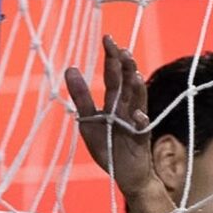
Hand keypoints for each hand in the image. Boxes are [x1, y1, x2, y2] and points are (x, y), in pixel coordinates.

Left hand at [65, 35, 156, 198]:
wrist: (127, 175)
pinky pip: (142, 127)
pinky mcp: (141, 138)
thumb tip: (70, 68)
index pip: (113, 75)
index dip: (111, 57)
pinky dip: (140, 120)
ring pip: (137, 99)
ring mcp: (135, 121)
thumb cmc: (108, 147)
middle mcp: (126, 107)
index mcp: (114, 101)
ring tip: (133, 74)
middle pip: (126, 83)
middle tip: (122, 49)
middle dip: (125, 66)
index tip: (108, 37)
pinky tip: (136, 113)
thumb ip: (82, 97)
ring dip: (136, 87)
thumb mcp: (89, 122)